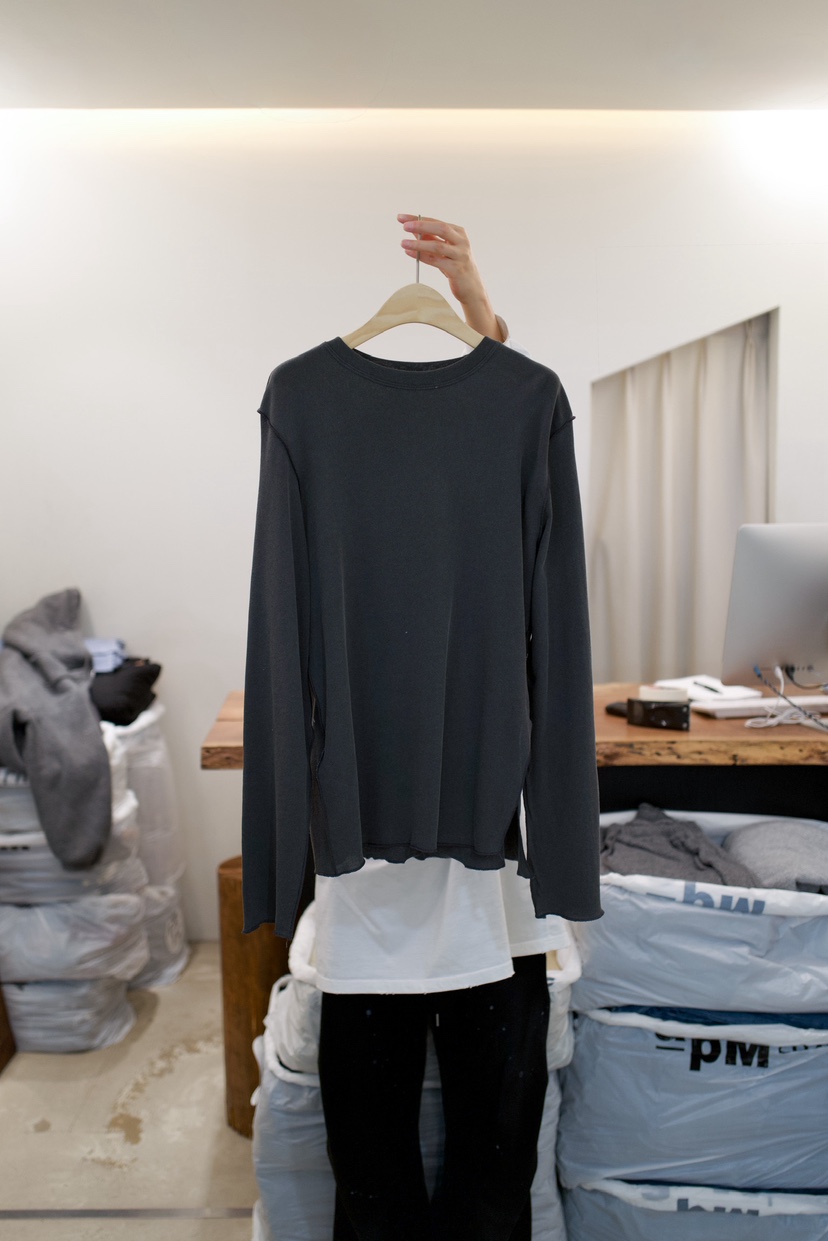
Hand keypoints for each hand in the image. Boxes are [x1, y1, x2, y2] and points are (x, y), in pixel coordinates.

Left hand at [397, 214, 503, 340]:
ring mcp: (461, 255)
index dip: (418, 219)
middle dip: (421, 225)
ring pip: (437, 245)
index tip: (401, 217)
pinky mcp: (457, 269)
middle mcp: (462, 241)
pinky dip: (421, 256)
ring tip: (403, 243)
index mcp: (459, 233)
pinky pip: (436, 261)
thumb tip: (412, 228)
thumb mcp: (444, 250)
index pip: (436, 222)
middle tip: (404, 226)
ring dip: (418, 243)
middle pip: (441, 228)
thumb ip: (430, 238)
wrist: (471, 288)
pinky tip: (409, 253)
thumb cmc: (455, 266)